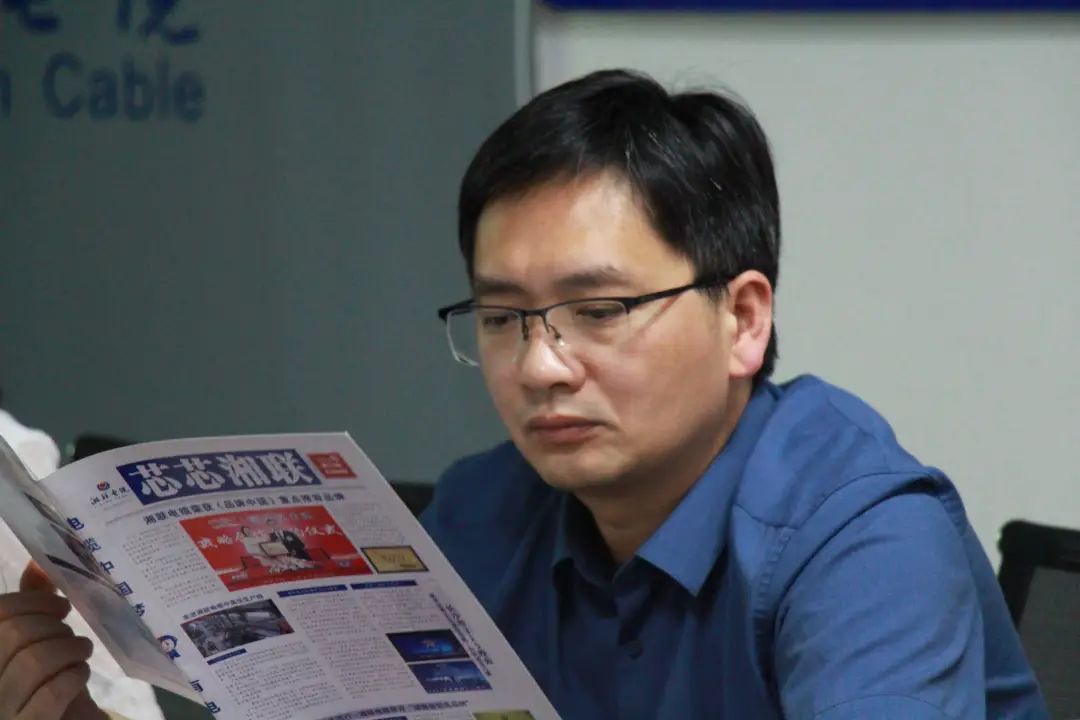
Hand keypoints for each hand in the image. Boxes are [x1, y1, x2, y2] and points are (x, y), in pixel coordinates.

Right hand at [0, 562, 104, 718]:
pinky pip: (50, 694)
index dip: (32, 601)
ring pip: (34, 661)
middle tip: (72, 636)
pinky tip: (79, 674)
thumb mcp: (37, 641)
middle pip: (16, 634)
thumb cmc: (49, 680)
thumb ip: (32, 604)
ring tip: (81, 653)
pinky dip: (73, 676)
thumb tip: (39, 562)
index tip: (62, 606)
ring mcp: (2, 711)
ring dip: (70, 649)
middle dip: (55, 627)